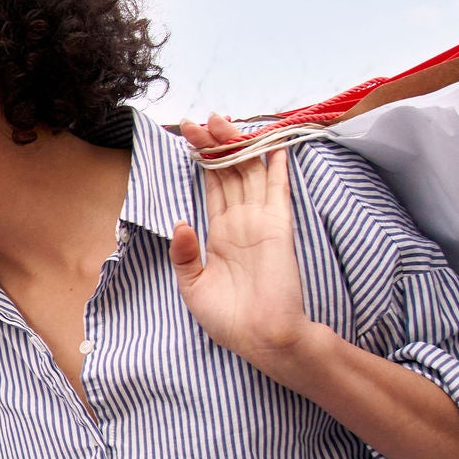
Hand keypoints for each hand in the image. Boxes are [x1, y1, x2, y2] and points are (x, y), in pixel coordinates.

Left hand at [170, 114, 320, 372]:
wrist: (262, 339)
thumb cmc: (230, 320)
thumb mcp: (193, 287)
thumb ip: (184, 255)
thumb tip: (179, 222)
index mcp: (220, 233)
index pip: (212, 186)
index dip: (202, 160)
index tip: (189, 136)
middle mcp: (241, 222)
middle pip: (228, 172)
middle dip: (215, 144)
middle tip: (201, 118)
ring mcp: (260, 222)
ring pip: (249, 174)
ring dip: (238, 146)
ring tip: (223, 120)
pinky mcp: (278, 228)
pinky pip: (277, 191)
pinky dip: (276, 167)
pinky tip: (273, 144)